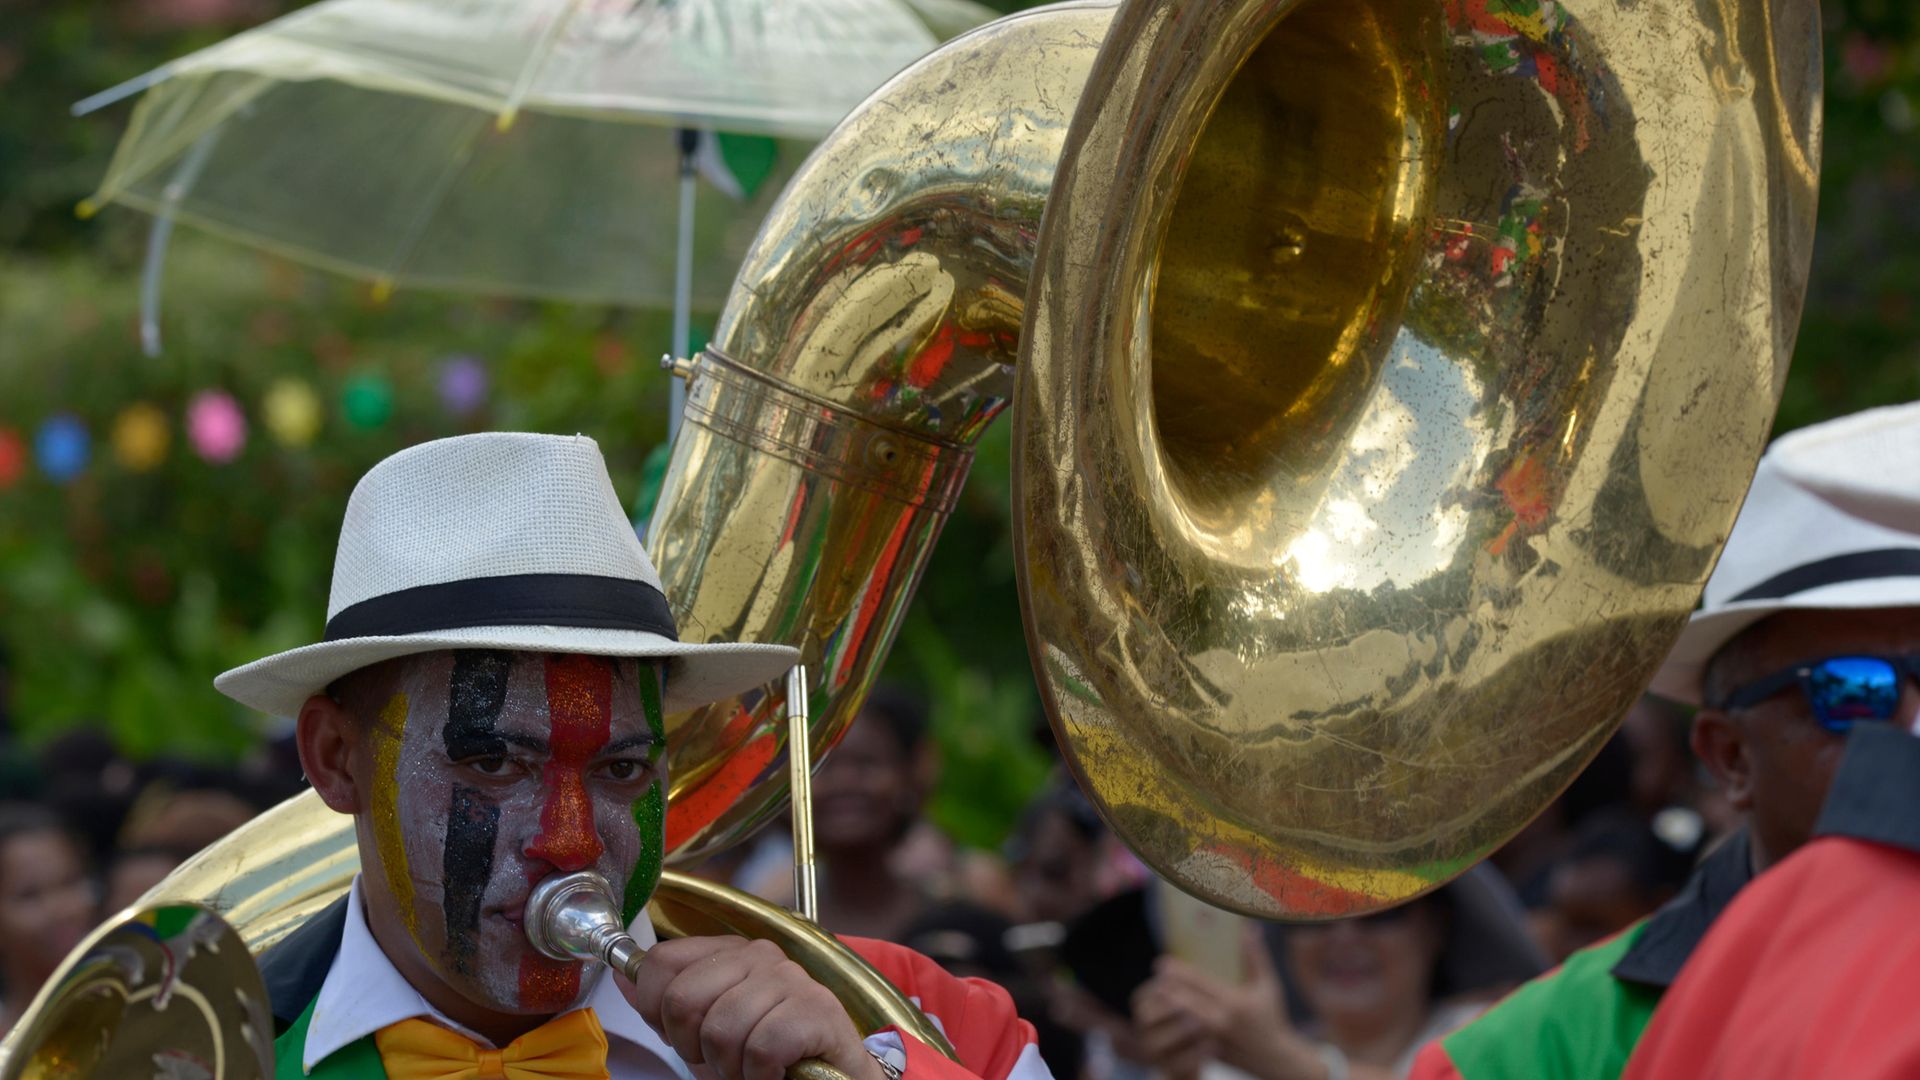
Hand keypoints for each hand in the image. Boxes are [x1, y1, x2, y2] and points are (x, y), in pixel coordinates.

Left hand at [623, 936, 885, 1079]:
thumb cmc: (767, 1061)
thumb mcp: (705, 1035)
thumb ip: (667, 1006)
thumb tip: (621, 976)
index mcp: (729, 953)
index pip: (662, 962)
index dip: (658, 1011)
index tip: (685, 1038)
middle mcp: (761, 955)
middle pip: (683, 999)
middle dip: (694, 1047)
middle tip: (723, 1061)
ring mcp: (791, 978)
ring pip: (721, 1029)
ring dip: (731, 1068)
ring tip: (752, 1070)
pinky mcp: (817, 1009)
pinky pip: (761, 1047)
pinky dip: (761, 1075)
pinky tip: (775, 1074)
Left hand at [1130, 928, 1310, 1079]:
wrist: (1276, 1060)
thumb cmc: (1272, 1018)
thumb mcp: (1268, 986)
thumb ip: (1256, 957)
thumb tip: (1249, 928)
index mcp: (1234, 1002)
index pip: (1199, 983)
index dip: (1178, 972)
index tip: (1162, 962)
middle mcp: (1221, 1021)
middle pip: (1184, 1001)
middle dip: (1167, 987)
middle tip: (1156, 975)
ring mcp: (1213, 1040)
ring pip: (1180, 1020)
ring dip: (1168, 1005)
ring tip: (1157, 991)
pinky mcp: (1208, 1053)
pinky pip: (1185, 1037)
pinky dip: (1175, 1023)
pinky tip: (1165, 1013)